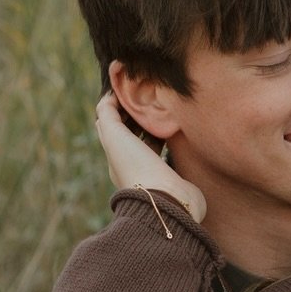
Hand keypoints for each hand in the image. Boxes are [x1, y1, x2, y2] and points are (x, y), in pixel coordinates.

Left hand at [95, 94, 205, 221]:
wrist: (167, 201)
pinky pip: (174, 154)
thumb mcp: (114, 136)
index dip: (120, 108)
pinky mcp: (177, 178)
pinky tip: (182, 130)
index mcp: (117, 158)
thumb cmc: (138, 167)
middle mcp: (136, 165)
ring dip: (159, 127)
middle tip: (152, 96)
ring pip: (155, 143)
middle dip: (140, 116)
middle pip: (135, 134)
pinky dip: (175, 141)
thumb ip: (107, 114)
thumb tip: (110, 96)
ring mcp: (157, 173)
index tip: (132, 91)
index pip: (114, 127)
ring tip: (168, 109)